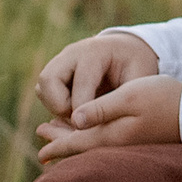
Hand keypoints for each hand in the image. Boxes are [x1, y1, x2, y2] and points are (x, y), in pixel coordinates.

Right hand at [34, 32, 161, 121]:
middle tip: (82, 120)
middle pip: (48, 80)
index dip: (85, 111)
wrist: (129, 51)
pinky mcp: (55, 71)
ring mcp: (60, 61)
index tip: (93, 129)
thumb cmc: (136, 67)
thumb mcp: (140, 80)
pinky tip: (77, 112)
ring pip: (42, 88)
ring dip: (56, 108)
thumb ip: (122, 100)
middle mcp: (71, 53)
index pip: (80, 83)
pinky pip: (43, 92)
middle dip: (61, 107)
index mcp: (95, 51)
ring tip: (82, 116)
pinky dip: (55, 106)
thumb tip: (97, 128)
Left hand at [35, 75, 181, 163]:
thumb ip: (102, 108)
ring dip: (75, 137)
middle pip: (82, 146)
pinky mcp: (138, 139)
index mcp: (112, 135)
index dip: (56, 145)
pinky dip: (92, 135)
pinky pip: (106, 141)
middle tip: (41, 132)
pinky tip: (91, 128)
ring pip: (94, 143)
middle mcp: (118, 144)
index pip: (76, 143)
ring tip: (59, 129)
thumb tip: (75, 119)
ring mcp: (129, 144)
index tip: (40, 152)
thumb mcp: (130, 97)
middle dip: (61, 140)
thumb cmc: (164, 99)